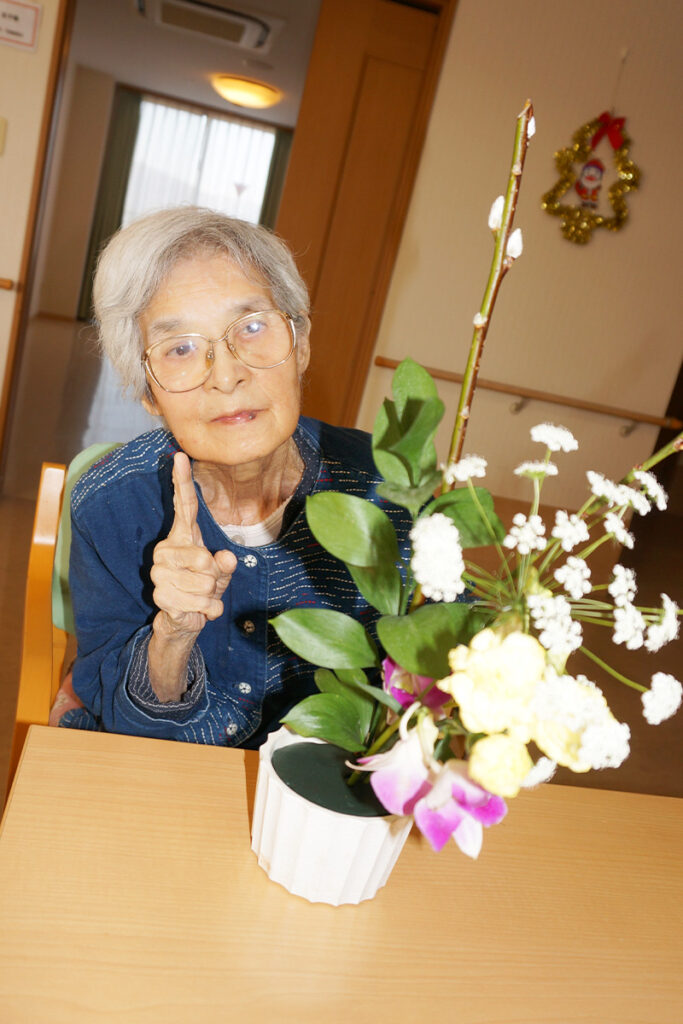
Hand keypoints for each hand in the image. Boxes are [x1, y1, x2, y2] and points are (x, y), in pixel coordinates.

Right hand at [150, 452, 236, 638]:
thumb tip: (225, 558)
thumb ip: (226, 563)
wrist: (185, 619)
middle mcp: (165, 549)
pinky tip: (199, 610)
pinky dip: (208, 610)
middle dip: (215, 576)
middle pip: (204, 559)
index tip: (180, 456)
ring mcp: (159, 573)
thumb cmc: (204, 588)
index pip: (183, 504)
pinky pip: (198, 603)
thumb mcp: (222, 572)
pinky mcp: (160, 595)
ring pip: (204, 583)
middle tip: (208, 583)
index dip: (182, 481)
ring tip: (202, 597)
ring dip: (212, 596)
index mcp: (181, 536)